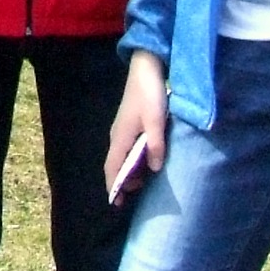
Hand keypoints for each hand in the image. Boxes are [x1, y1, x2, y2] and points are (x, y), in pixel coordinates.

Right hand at [105, 51, 168, 202]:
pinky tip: (143, 160)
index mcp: (120, 137)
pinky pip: (126, 147)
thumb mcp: (156, 120)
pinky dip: (131, 159)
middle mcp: (117, 135)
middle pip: (115, 164)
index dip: (114, 185)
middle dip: (121, 181)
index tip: (116, 203)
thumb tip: (154, 168)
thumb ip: (156, 145)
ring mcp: (122, 128)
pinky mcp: (129, 122)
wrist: (146, 67)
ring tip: (140, 182)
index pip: (113, 167)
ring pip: (121, 155)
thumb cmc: (150, 93)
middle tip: (132, 196)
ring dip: (128, 170)